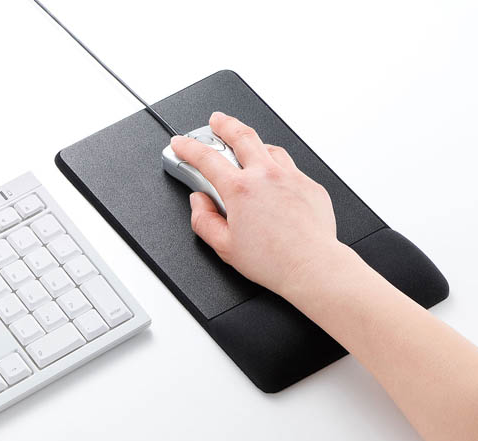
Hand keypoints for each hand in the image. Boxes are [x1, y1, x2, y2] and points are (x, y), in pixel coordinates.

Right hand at [170, 112, 350, 299]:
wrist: (312, 266)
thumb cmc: (274, 261)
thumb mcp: (224, 247)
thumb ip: (203, 220)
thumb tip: (199, 202)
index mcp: (241, 190)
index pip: (206, 159)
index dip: (188, 147)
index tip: (181, 143)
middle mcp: (266, 176)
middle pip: (242, 135)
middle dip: (225, 124)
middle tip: (217, 120)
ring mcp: (291, 177)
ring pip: (269, 148)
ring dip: (255, 144)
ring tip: (248, 149)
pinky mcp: (310, 186)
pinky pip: (291, 166)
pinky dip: (277, 167)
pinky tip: (275, 178)